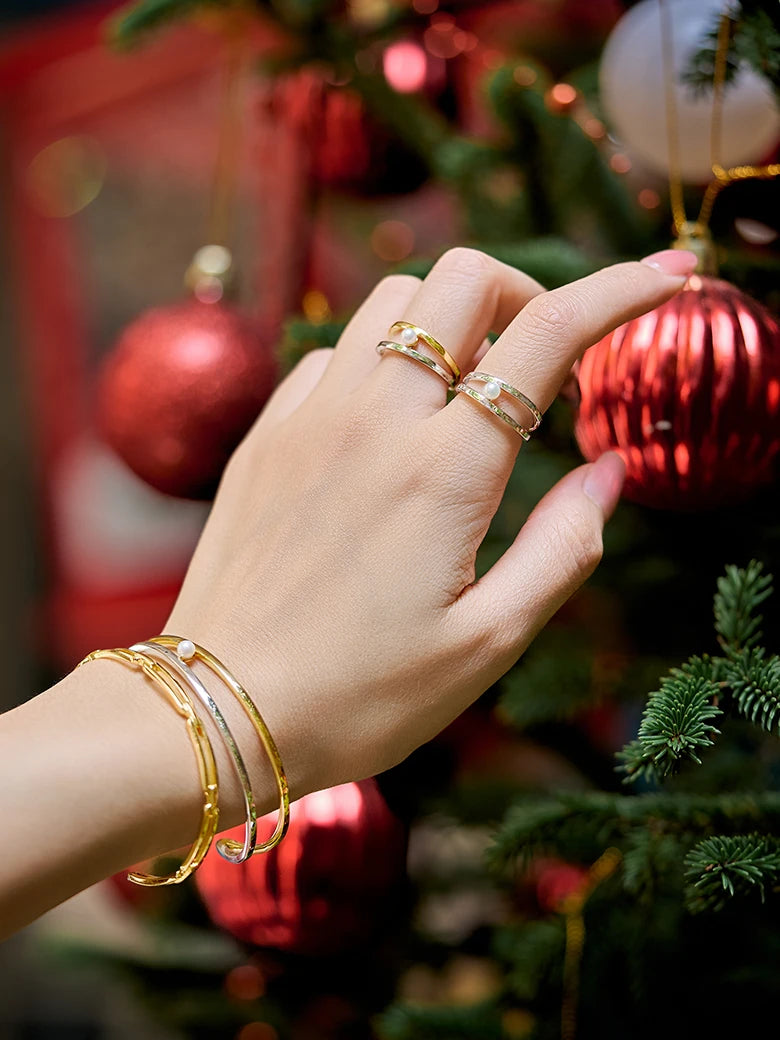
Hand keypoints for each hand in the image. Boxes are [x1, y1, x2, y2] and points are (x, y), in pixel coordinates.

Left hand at [166, 247, 695, 798]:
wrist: (222, 710)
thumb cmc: (363, 695)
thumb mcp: (488, 642)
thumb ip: (564, 546)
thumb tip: (612, 471)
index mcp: (444, 469)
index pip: (550, 334)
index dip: (622, 288)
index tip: (668, 273)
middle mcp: (376, 418)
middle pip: (462, 278)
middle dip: (525, 296)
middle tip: (544, 369)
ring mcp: (311, 418)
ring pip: (393, 301)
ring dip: (450, 322)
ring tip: (469, 395)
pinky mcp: (266, 435)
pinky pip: (334, 352)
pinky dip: (381, 359)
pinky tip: (389, 423)